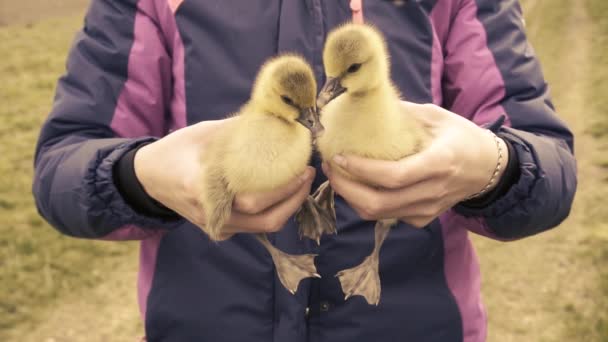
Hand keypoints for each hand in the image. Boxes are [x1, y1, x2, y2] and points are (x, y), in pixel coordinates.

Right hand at [134, 119, 314, 239]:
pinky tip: (282, 193)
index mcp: (204, 188)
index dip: (284, 187)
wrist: (149, 177)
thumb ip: (240, 129)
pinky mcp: (219, 229)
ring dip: (287, 206)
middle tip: (308, 173)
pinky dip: (272, 211)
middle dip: (293, 198)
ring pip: (262, 226)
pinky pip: (253, 226)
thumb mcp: (204, 132)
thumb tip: (277, 117)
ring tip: (301, 182)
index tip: (303, 167)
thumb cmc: (176, 150)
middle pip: (264, 218)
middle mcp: (212, 213)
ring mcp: (216, 225)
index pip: (254, 197)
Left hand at [322, 101, 507, 227]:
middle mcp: (432, 192)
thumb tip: (365, 101)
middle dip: (346, 188)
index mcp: (439, 163)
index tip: (338, 156)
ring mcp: (427, 210)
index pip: (394, 176)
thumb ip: (403, 112)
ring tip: (336, 175)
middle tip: (329, 167)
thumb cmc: (461, 137)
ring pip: (378, 214)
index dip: (361, 170)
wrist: (487, 169)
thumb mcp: (437, 116)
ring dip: (351, 197)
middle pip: (379, 203)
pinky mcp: (422, 219)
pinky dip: (366, 203)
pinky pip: (387, 216)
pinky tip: (357, 185)